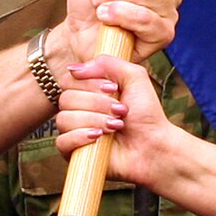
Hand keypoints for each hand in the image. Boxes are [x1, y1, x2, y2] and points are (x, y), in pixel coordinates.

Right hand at [53, 55, 172, 187]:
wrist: (153, 144)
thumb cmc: (146, 113)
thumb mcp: (134, 77)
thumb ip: (108, 63)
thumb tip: (76, 69)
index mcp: (88, 91)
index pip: (69, 80)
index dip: (89, 84)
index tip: (113, 89)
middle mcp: (78, 109)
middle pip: (66, 99)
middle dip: (97, 104)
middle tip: (120, 111)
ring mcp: (74, 131)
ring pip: (64, 119)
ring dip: (94, 120)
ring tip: (116, 126)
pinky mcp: (73, 152)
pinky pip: (61, 141)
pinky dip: (80, 137)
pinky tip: (98, 137)